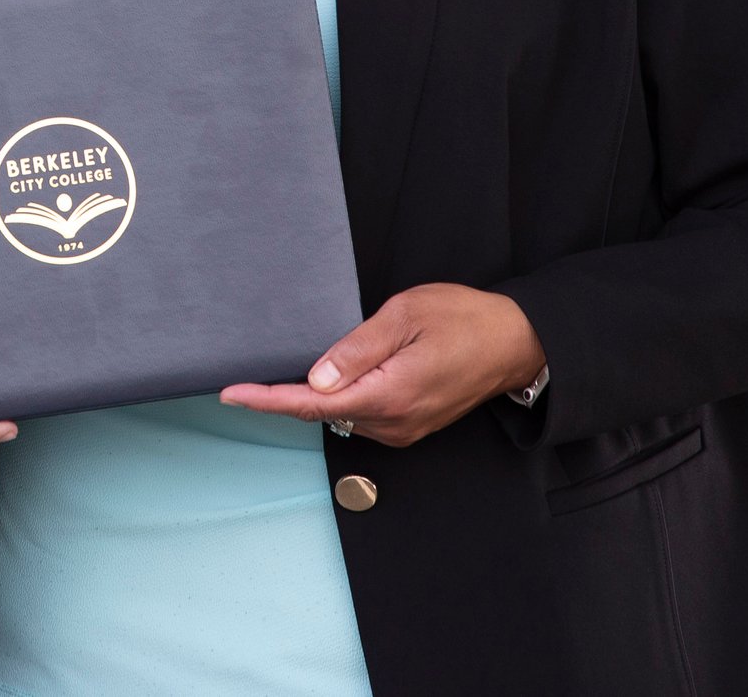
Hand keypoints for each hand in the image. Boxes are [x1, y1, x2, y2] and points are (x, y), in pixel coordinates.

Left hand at [219, 284, 544, 447]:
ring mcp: (403, 429)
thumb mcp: (405, 317)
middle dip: (281, 396)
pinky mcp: (410, 427)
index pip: (312, 403)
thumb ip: (357, 349)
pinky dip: (338, 400)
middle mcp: (394, 422)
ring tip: (282, 376)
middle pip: (321, 412)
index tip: (232, 394)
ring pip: (340, 415)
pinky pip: (361, 416)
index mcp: (390, 394)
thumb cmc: (464, 319)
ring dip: (310, 398)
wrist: (515, 343)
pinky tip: (328, 381)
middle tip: (244, 378)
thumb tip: (316, 378)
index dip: (267, 400)